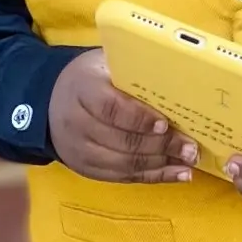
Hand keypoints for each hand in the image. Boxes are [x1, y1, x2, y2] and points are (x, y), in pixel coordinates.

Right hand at [49, 51, 196, 182]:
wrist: (52, 103)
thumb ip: (132, 70)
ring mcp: (81, 150)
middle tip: (190, 147)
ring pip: (125, 163)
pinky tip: (178, 174)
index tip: (164, 123)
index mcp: (82, 90)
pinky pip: (124, 177)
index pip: (110, 108)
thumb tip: (176, 75)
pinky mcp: (88, 169)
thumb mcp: (104, 64)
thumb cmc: (91, 79)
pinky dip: (154, 177)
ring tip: (189, 160)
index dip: (139, 118)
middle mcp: (77, 123)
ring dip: (161, 164)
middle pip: (122, 140)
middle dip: (161, 146)